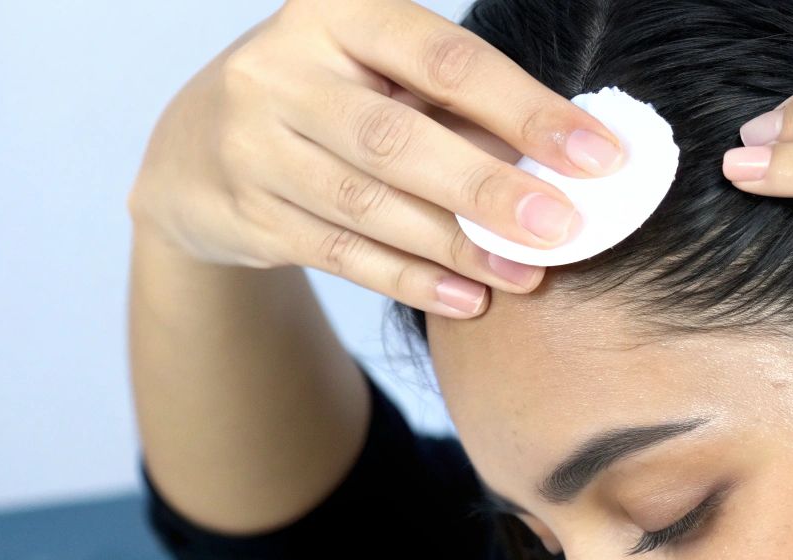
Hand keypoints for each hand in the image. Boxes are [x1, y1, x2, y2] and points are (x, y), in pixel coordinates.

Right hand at [126, 0, 625, 318]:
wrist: (194, 148)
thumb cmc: (326, 99)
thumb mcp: (381, 76)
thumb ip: (460, 110)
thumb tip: (567, 165)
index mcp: (336, 12)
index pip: (444, 58)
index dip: (525, 107)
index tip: (598, 155)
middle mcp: (281, 70)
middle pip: (397, 138)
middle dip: (488, 188)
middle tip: (564, 229)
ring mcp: (252, 144)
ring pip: (368, 205)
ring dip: (456, 246)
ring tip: (526, 273)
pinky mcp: (245, 213)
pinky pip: (341, 254)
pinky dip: (411, 280)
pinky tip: (468, 297)